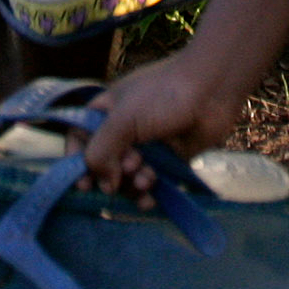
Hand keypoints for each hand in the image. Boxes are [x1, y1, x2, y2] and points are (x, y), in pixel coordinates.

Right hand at [79, 53, 237, 193]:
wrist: (211, 91)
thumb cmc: (163, 96)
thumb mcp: (122, 119)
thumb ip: (101, 152)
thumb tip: (103, 185)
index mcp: (106, 112)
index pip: (80, 139)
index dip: (77, 161)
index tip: (82, 184)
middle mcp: (123, 130)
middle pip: (104, 165)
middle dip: (112, 175)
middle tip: (130, 168)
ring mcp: (146, 146)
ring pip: (127, 178)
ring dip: (132, 185)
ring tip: (147, 179)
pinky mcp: (167, 160)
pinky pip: (150, 184)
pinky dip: (148, 192)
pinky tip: (151, 197)